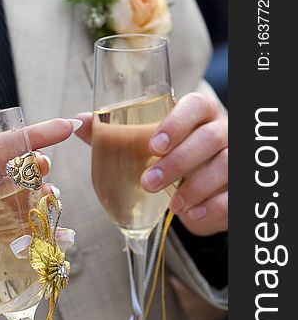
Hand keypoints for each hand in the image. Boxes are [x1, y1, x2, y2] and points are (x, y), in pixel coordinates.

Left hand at [0, 118, 78, 319]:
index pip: (0, 147)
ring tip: (53, 201)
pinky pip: (29, 232)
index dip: (32, 136)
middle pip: (19, 169)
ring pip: (29, 198)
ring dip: (46, 197)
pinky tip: (62, 237)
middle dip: (39, 165)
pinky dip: (47, 234)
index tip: (64, 127)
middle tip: (46, 168)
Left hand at [75, 94, 227, 236]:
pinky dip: (211, 207)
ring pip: (225, 166)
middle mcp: (222, 130)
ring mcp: (236, 158)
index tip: (153, 145)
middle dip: (178, 162)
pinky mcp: (240, 187)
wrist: (204, 187)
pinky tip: (191, 214)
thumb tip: (79, 121)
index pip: (195, 106)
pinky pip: (233, 195)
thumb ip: (117, 132)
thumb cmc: (173, 156)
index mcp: (199, 114)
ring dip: (195, 188)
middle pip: (209, 138)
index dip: (176, 123)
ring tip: (173, 205)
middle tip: (148, 183)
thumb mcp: (149, 143)